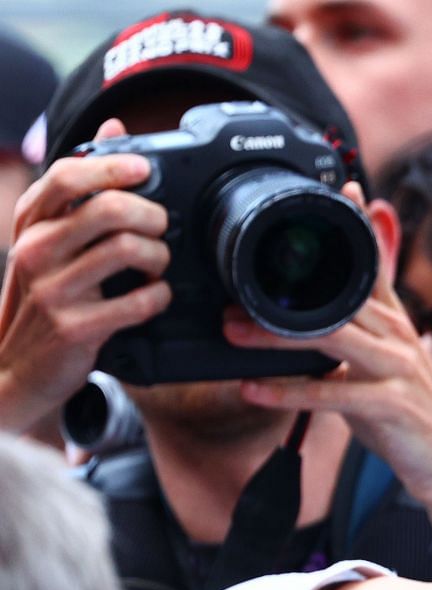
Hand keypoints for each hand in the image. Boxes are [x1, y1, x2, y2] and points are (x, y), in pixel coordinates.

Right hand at [0, 118, 168, 432]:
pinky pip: (138, 302)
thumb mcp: (49, 236)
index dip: (114, 165)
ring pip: (127, 250)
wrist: (13, 365)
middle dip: (151, 214)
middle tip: (161, 226)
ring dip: (158, 256)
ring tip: (156, 264)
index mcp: (31, 223)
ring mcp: (53, 290)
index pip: (67, 176)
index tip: (145, 170)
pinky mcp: (75, 327)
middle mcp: (36, 250)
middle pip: (108, 209)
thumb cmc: (43, 294)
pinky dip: (158, 298)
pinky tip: (153, 297)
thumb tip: (114, 127)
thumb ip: (80, 188)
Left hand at [229, 184, 431, 549]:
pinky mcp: (394, 407)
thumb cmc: (409, 423)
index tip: (336, 188)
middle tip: (229, 287)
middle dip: (284, 290)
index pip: (372, 267)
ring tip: (231, 330)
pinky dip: (291, 391)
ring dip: (276, 335)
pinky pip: (335, 394)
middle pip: (337, 299)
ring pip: (332, 339)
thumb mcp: (381, 370)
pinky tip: (253, 389)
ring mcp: (399, 370)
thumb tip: (310, 318)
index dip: (355, 227)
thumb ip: (351, 338)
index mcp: (395, 325)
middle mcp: (399, 339)